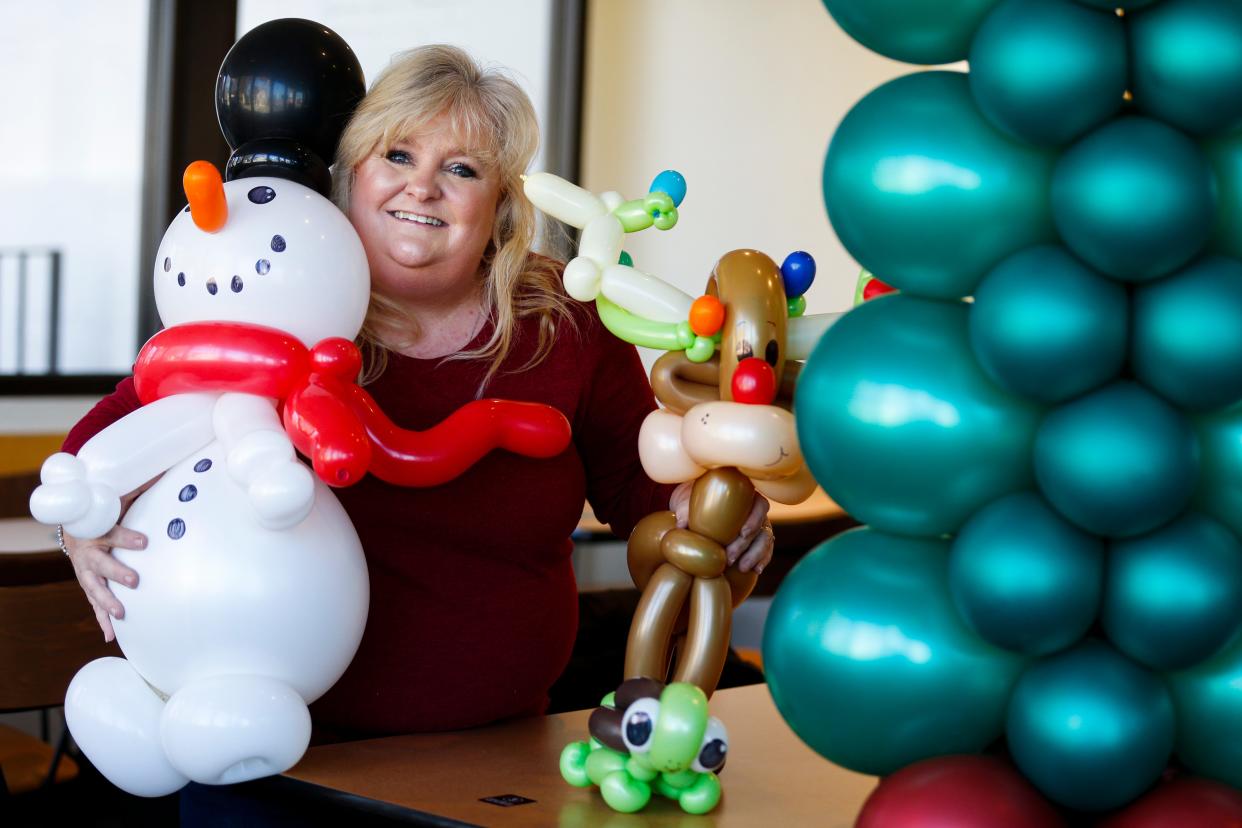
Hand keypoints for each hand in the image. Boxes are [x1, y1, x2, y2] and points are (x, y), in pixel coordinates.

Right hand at [63, 477, 158, 641]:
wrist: (73, 527)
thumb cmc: (102, 512)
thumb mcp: (115, 499)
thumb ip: (137, 490)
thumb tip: (164, 470)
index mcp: (96, 531)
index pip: (111, 533)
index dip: (126, 538)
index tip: (144, 541)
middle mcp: (88, 554)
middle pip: (101, 565)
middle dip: (117, 572)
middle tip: (134, 580)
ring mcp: (86, 572)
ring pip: (95, 588)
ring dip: (107, 602)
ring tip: (122, 612)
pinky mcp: (89, 585)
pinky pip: (94, 605)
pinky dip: (102, 620)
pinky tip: (111, 636)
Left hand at [670, 483, 773, 573]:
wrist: (692, 507)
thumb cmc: (693, 499)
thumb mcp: (687, 500)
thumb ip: (684, 510)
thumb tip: (680, 525)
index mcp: (743, 494)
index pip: (759, 504)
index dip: (754, 519)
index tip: (742, 533)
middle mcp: (754, 509)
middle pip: (761, 526)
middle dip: (746, 544)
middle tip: (730, 558)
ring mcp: (757, 524)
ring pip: (765, 540)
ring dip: (755, 555)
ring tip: (741, 568)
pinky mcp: (755, 539)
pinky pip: (765, 550)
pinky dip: (762, 560)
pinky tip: (756, 570)